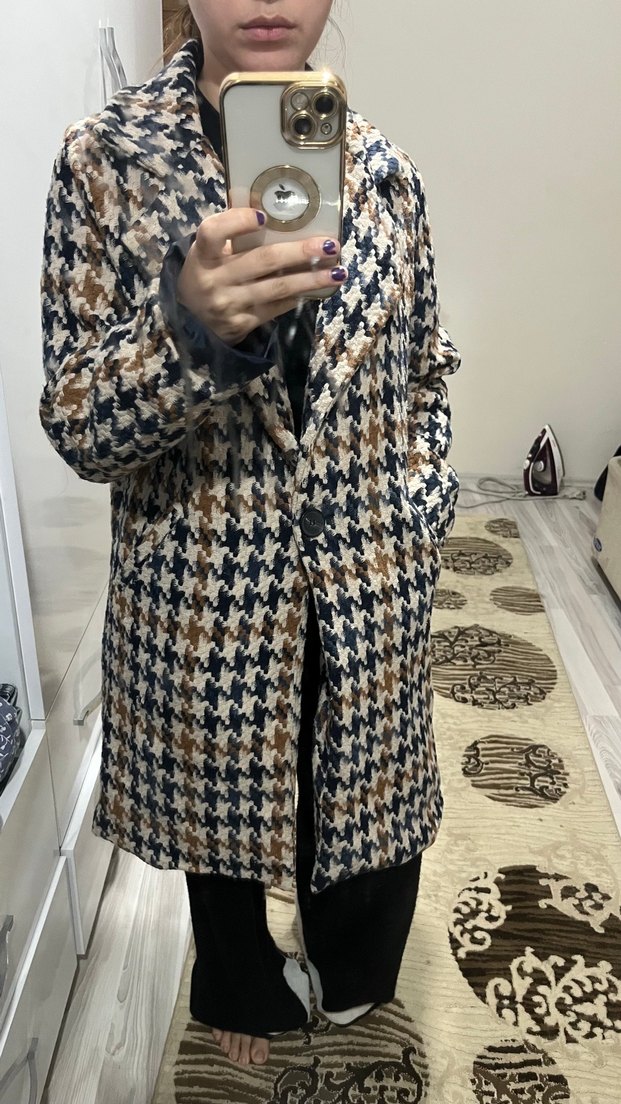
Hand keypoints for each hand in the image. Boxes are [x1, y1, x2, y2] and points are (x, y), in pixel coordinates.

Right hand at [175, 208, 347, 345]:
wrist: (190, 318)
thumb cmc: (208, 272)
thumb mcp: (208, 251)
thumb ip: (231, 231)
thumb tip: (269, 203)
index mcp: (202, 254)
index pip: (214, 233)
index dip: (238, 222)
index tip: (264, 216)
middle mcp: (214, 279)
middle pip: (262, 261)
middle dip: (300, 252)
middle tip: (330, 245)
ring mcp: (228, 304)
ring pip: (277, 287)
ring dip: (311, 279)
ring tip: (338, 272)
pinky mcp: (241, 323)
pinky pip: (276, 307)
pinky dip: (299, 296)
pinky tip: (320, 289)